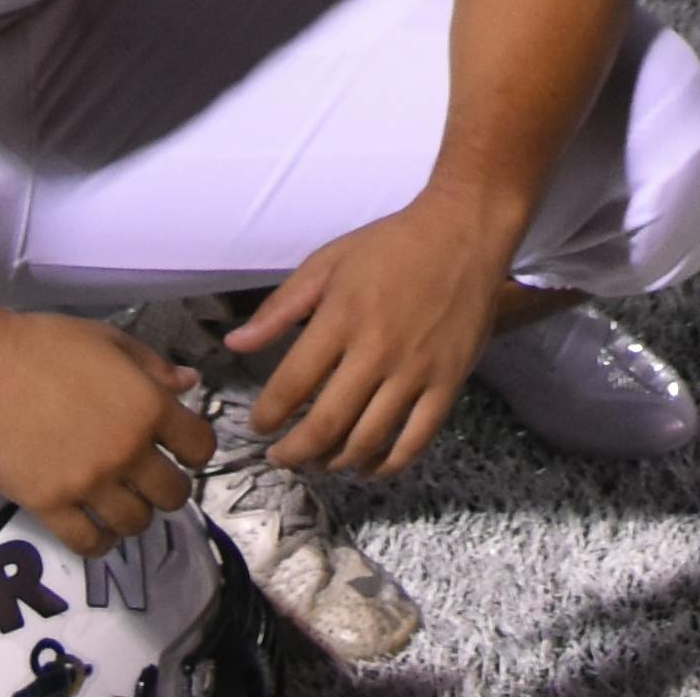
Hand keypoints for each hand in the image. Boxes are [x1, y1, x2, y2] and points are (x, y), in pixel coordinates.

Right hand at [0, 307, 210, 556]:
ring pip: (135, 523)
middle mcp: (126, 451)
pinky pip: (88, 542)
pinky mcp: (50, 505)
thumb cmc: (46, 345)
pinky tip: (96, 527)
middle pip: (173, 495)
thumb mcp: (109, 341)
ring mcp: (88, 482)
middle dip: (169, 489)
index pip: (199, 447)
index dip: (195, 450)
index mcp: (147, 407)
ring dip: (135, 516)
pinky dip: (99, 541)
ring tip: (122, 504)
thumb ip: (153, 367)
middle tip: (151, 481)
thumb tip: (189, 382)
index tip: (182, 451)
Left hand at [221, 189, 512, 478]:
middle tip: (283, 457)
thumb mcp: (327, 262)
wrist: (464, 230)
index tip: (260, 425)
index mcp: (340, 319)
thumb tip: (235, 345)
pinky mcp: (449, 382)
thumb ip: (280, 308)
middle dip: (295, 452)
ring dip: (336, 462)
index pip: (290, 386)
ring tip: (320, 462)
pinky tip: (369, 468)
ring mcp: (416, 371)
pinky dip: (388, 465)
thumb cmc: (391, 245)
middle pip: (326, 425)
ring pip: (368, 440)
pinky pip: (416, 440)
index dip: (267, 416)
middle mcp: (376, 351)